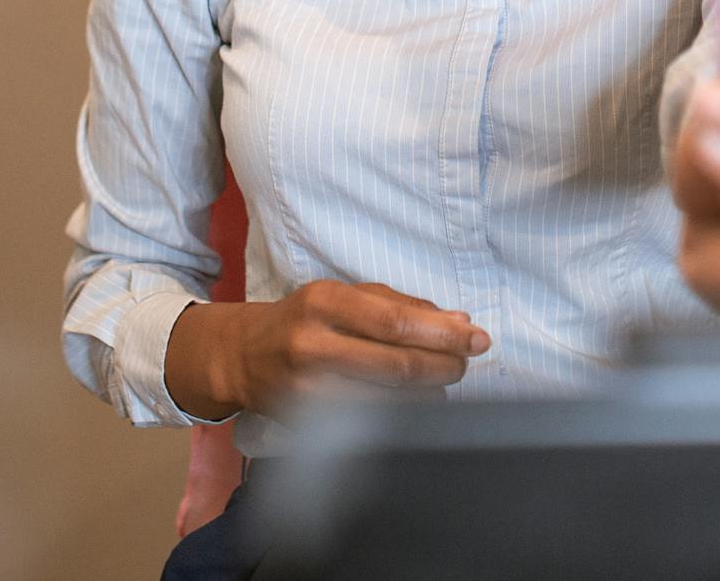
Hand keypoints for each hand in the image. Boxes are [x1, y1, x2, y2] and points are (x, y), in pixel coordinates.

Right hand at [166, 280, 487, 419]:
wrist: (243, 355)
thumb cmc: (305, 319)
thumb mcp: (347, 296)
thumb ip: (403, 305)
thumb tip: (459, 320)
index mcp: (326, 302)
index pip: (397, 322)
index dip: (444, 335)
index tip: (477, 339)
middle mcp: (313, 344)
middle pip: (397, 365)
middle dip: (445, 366)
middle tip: (464, 363)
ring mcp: (307, 389)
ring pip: (388, 401)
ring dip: (429, 393)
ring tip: (442, 381)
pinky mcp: (306, 423)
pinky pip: (369, 422)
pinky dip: (402, 412)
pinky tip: (414, 402)